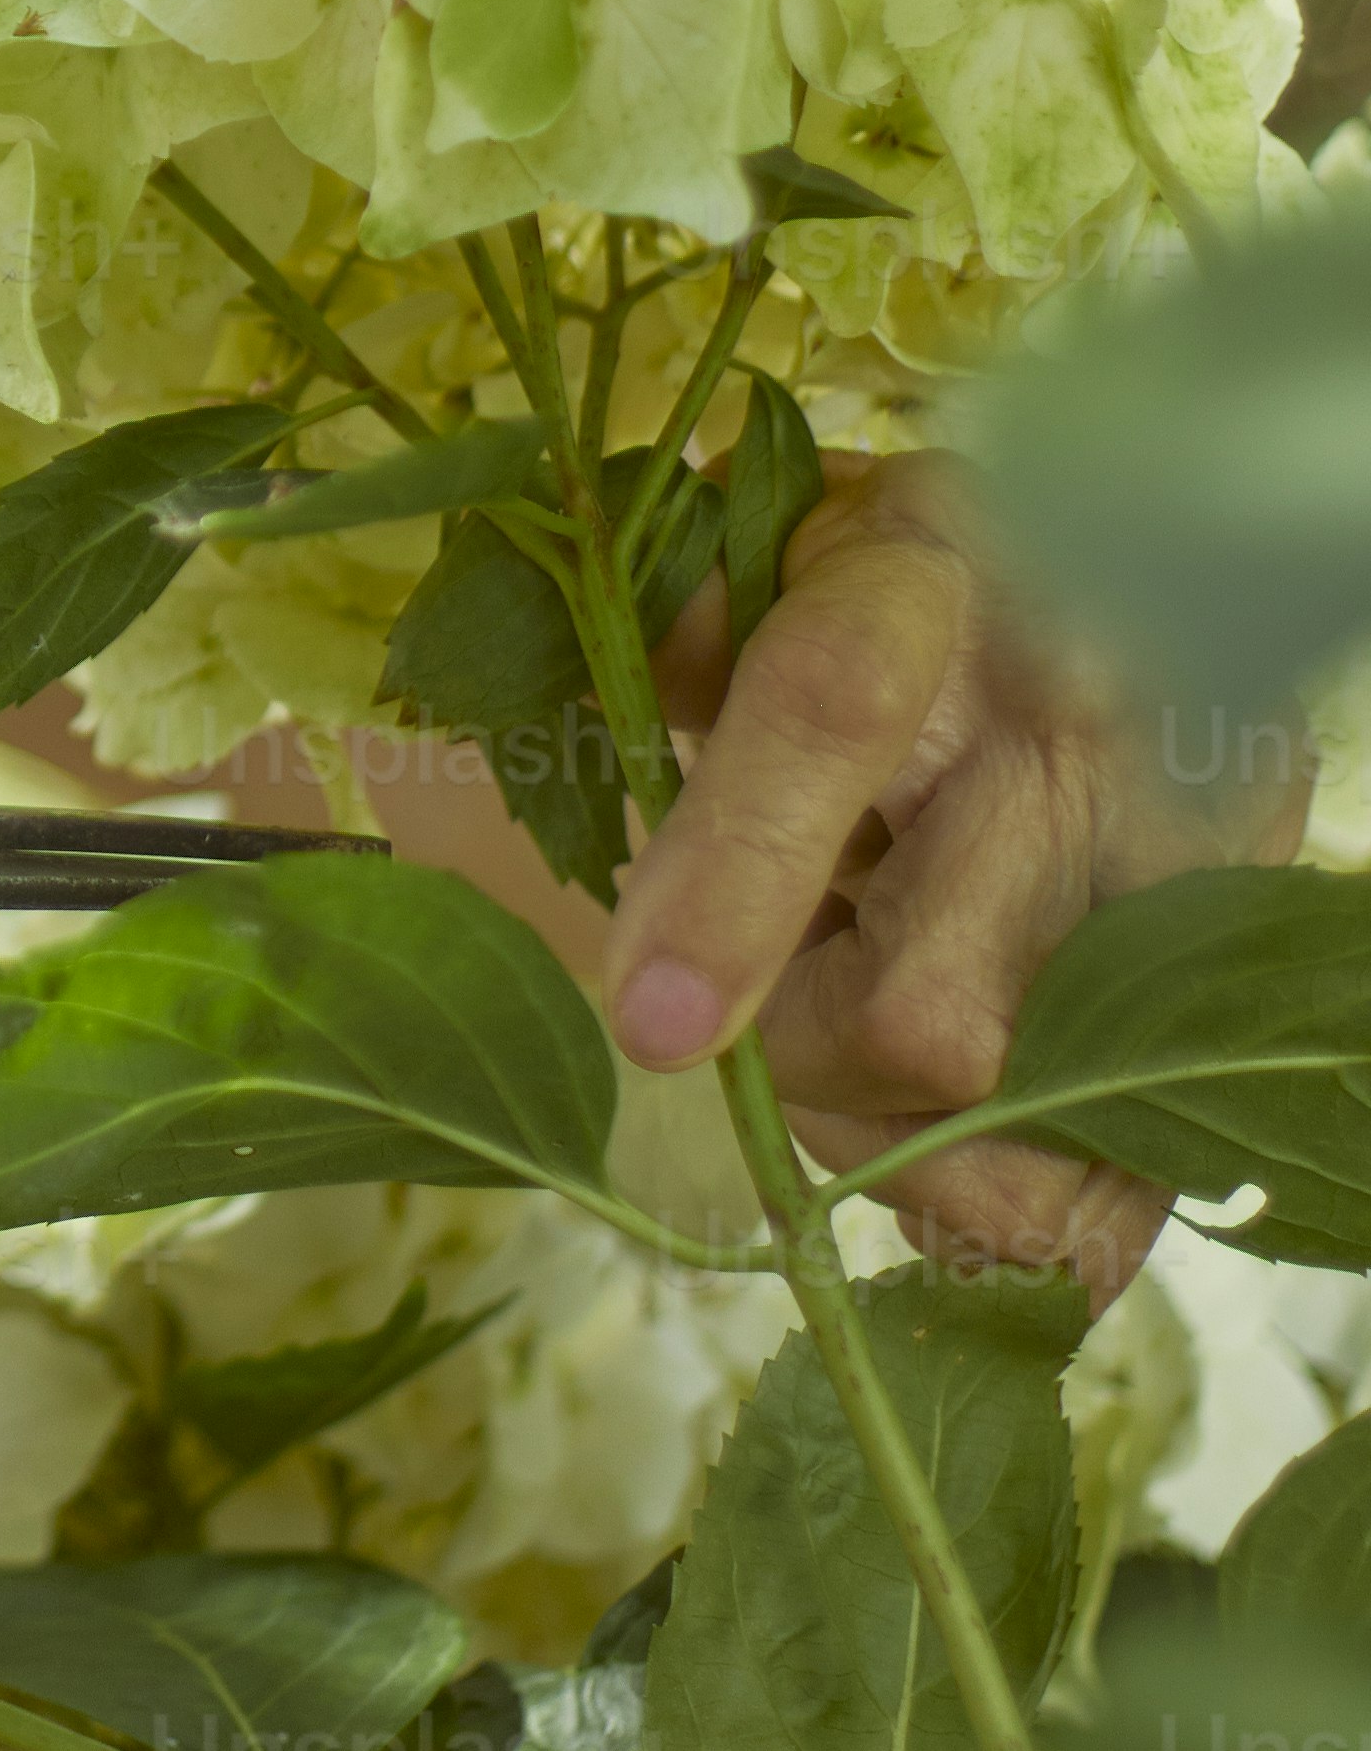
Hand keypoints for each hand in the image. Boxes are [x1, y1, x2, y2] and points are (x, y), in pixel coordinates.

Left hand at [602, 454, 1298, 1291]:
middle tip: (752, 998)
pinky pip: (1101, 1199)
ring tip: (855, 1022)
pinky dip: (981, 1194)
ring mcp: (1188, 857)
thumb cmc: (847, 580)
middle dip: (796, 1046)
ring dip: (887, 1127)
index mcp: (923, 572)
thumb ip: (636, 636)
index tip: (646, 1023)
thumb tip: (524, 737)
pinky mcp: (1226, 976)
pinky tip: (937, 1114)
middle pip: (931, 1007)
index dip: (735, 882)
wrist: (1093, 561)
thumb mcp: (733, 551)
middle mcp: (1087, 709)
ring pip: (1017, 1111)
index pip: (831, 715)